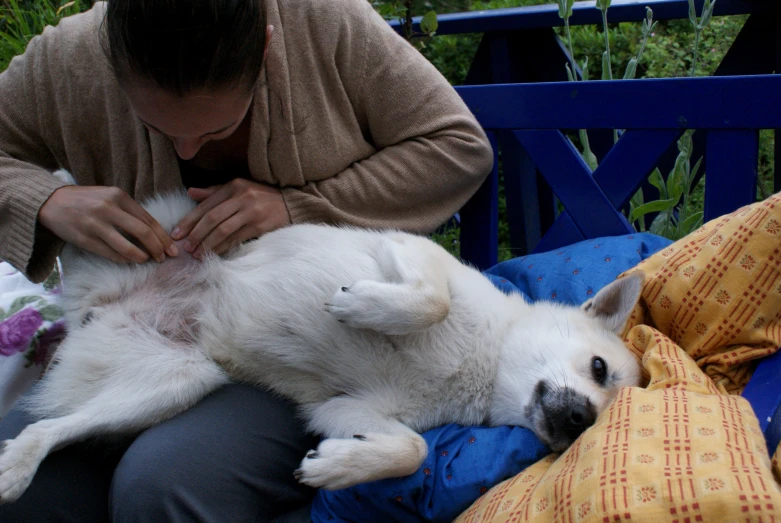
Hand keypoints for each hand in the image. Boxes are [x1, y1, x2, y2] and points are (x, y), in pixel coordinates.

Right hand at [38, 186, 177, 263]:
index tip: (172, 249)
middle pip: (143, 233)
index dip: (163, 237)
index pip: (148, 220)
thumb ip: (130, 211)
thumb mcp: (110, 197)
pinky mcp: (84, 238)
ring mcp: (95, 224)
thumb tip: (155, 233)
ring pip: (127, 246)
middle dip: (158, 248)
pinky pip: (110, 253)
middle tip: (164, 258)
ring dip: (142, 257)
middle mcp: (108, 208)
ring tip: (148, 260)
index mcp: (119, 196)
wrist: (52, 201)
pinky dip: (123, 259)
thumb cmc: (87, 201)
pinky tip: (130, 261)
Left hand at [172, 178, 290, 257]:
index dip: (189, 220)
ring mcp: (252, 211)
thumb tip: (190, 192)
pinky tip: (214, 253)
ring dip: (207, 244)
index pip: (206, 205)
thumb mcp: (239, 188)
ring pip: (223, 230)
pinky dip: (223, 247)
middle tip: (186, 247)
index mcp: (233, 186)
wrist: (291, 203)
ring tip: (197, 254)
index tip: (177, 233)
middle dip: (196, 234)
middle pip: (212, 218)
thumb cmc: (261, 197)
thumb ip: (214, 192)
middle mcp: (242, 197)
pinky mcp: (260, 225)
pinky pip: (236, 238)